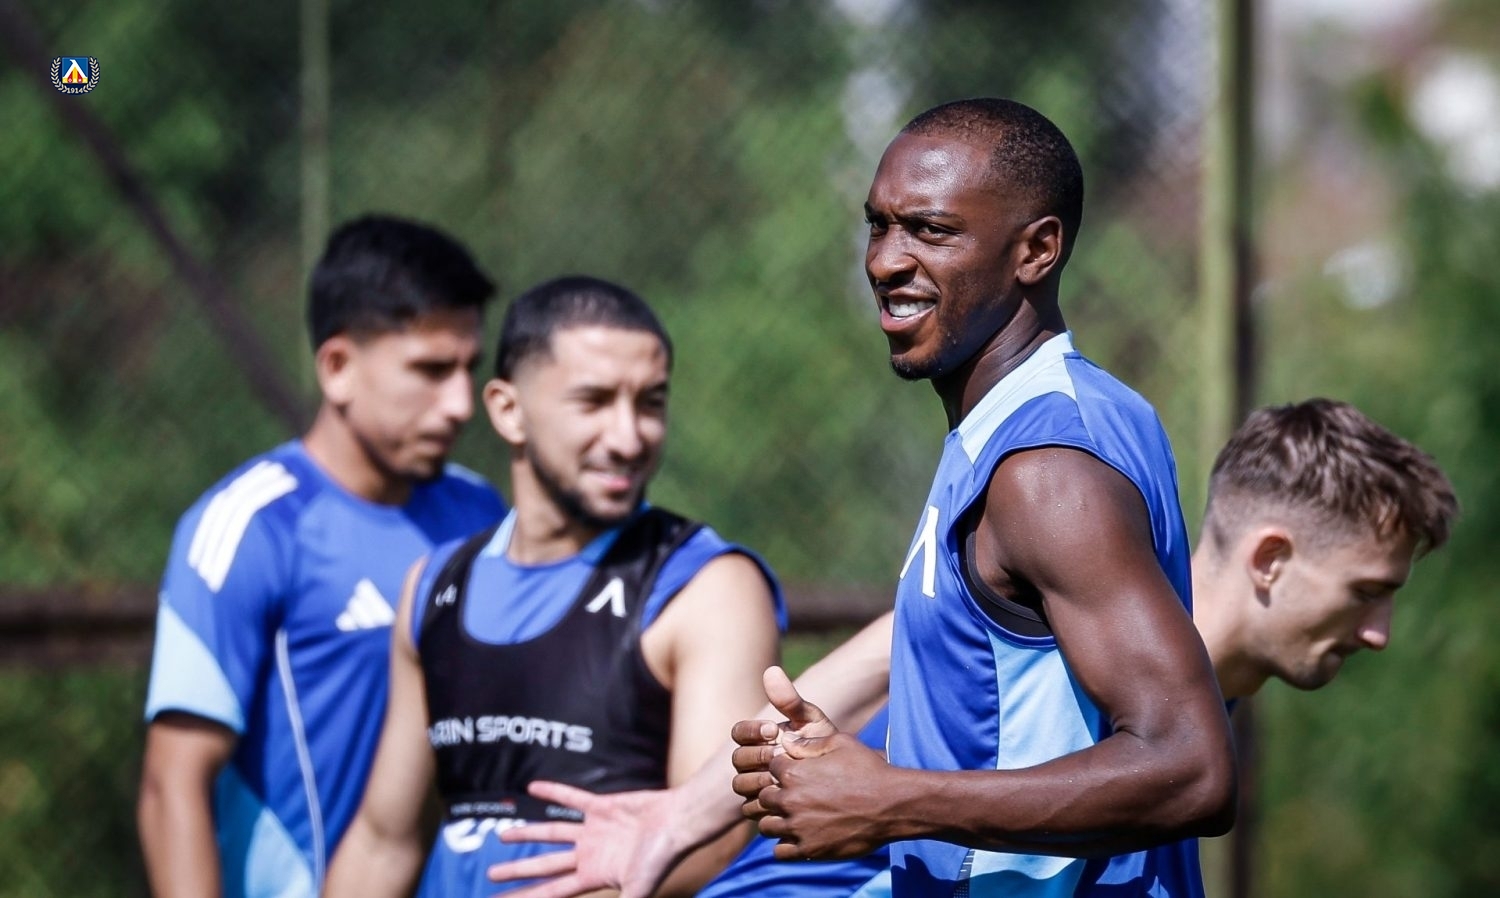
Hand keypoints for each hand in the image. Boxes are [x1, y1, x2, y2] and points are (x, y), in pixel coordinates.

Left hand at [486, 782, 686, 897]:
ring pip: (552, 832)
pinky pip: (571, 797)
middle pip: (545, 865)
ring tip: (502, 835)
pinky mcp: (602, 806)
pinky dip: (553, 791)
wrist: (678, 822)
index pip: (551, 891)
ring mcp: (594, 830)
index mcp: (594, 876)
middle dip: (518, 870)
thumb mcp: (638, 890)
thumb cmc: (661, 857)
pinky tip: (532, 787)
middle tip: (491, 875)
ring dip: (528, 832)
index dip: (526, 897)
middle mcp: (590, 855)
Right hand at [730, 667, 840, 818]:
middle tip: (779, 755)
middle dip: (756, 757)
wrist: (841, 780)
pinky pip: (750, 809)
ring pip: (740, 786)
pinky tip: (785, 798)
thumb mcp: (810, 721)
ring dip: (759, 781)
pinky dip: (764, 803)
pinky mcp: (761, 811)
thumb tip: (771, 670)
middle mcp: (751, 763)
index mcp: (758, 739)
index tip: (772, 730)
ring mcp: (753, 788)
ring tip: (782, 778)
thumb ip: (790, 700)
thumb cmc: (822, 746)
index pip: (738, 732)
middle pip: (737, 760)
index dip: (750, 731)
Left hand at [758, 731, 891, 861]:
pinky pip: (779, 852)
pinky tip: (801, 837)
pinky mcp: (809, 849)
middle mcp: (790, 800)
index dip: (782, 770)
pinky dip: (786, 846)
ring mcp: (798, 827)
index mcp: (793, 773)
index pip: (769, 769)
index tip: (796, 774)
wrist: (892, 805)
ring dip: (777, 821)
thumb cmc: (869, 770)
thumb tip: (786, 740)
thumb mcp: (841, 743)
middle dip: (775, 795)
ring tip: (795, 819)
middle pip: (763, 798)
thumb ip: (809, 743)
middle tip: (796, 797)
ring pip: (767, 826)